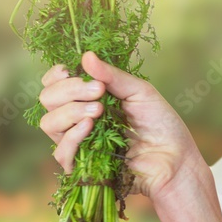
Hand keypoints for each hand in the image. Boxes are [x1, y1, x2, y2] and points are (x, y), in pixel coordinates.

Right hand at [38, 51, 203, 202]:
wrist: (173, 157)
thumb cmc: (160, 123)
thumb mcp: (139, 92)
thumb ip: (112, 76)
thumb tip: (86, 56)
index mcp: (87, 97)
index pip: (53, 84)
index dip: (56, 76)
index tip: (71, 71)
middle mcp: (77, 118)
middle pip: (47, 100)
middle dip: (68, 90)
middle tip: (98, 91)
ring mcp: (78, 142)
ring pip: (49, 124)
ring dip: (70, 111)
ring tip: (99, 110)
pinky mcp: (82, 166)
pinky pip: (61, 152)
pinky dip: (72, 136)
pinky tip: (90, 126)